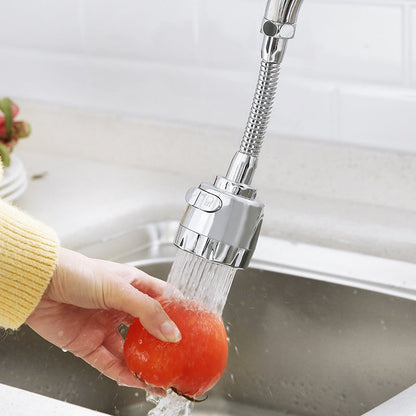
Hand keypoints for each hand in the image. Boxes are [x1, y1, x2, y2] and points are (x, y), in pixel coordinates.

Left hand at [27, 248, 180, 387]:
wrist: (40, 284)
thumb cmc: (76, 272)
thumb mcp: (119, 288)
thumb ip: (147, 311)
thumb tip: (171, 331)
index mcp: (132, 285)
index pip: (162, 298)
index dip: (178, 311)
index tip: (192, 325)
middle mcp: (120, 306)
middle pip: (148, 327)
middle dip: (163, 342)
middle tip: (178, 355)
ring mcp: (105, 325)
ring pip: (130, 348)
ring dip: (145, 362)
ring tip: (161, 374)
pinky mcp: (88, 343)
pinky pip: (110, 362)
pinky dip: (124, 372)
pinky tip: (137, 379)